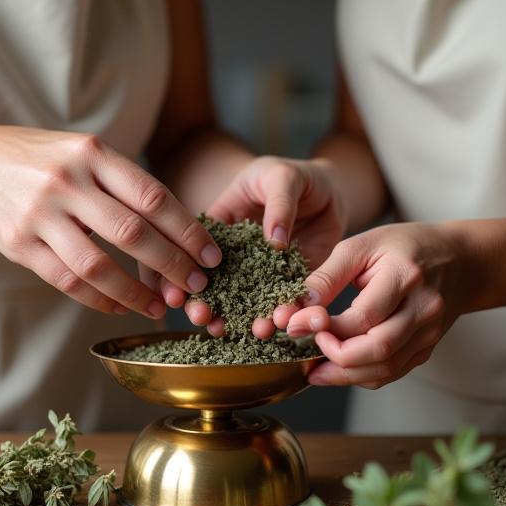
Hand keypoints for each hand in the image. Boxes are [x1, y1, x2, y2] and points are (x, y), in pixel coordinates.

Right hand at [0, 125, 220, 315]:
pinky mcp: (19, 244)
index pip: (153, 196)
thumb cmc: (46, 160)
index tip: (211, 255)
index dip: (187, 230)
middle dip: (171, 265)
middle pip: (132, 232)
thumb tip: (179, 226)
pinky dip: (98, 299)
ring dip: (135, 293)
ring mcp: (40, 214)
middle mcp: (68, 181)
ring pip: (98, 265)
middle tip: (195, 286)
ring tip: (160, 308)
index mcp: (93, 154)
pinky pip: (67, 280)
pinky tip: (120, 307)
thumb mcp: (84, 152)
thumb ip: (123, 182)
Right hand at [183, 155, 344, 337]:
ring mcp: (261, 269)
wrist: (331, 190)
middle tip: (200, 319)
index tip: (175, 293)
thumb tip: (275, 240)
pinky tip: (273, 328)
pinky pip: (280, 299)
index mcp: (222, 223)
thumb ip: (278, 205)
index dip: (181, 269)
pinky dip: (276, 314)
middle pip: (213, 280)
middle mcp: (236, 252)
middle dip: (204, 302)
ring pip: (245, 297)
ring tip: (234, 330)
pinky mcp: (287, 279)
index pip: (194, 248)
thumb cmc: (297, 176)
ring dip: (240, 316)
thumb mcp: (282, 177)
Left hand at [285, 222, 469, 387]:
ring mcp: (429, 333)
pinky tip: (338, 369)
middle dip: (335, 356)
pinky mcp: (427, 348)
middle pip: (377, 348)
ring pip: (385, 368)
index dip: (327, 328)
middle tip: (305, 350)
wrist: (460, 260)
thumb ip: (327, 278)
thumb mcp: (361, 247)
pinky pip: (392, 372)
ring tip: (313, 369)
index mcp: (406, 276)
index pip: (364, 315)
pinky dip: (362, 375)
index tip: (297, 326)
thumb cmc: (404, 247)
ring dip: (344, 374)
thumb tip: (296, 311)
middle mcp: (423, 309)